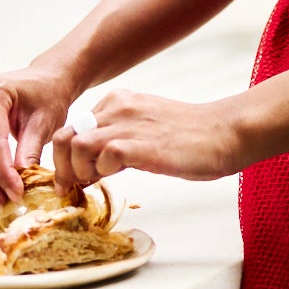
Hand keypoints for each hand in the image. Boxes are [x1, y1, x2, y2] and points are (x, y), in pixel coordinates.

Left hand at [50, 88, 240, 191]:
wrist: (226, 132)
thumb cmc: (192, 138)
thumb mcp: (146, 131)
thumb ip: (118, 141)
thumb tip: (92, 167)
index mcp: (118, 102)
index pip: (72, 127)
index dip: (66, 157)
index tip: (76, 178)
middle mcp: (117, 107)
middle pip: (62, 136)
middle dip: (62, 167)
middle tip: (75, 187)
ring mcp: (128, 124)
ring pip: (74, 145)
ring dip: (79, 171)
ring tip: (97, 183)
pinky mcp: (140, 144)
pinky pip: (102, 156)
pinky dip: (102, 173)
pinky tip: (117, 177)